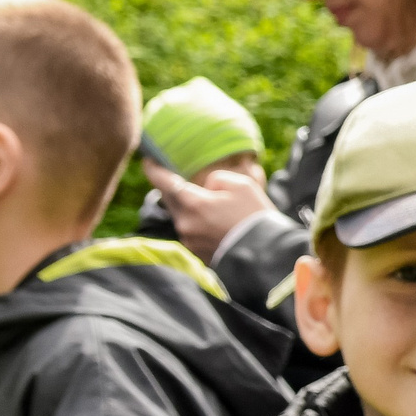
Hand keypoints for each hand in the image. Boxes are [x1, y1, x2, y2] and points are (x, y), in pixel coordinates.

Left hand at [142, 161, 276, 262]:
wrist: (267, 255)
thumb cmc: (255, 216)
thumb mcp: (241, 184)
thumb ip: (215, 179)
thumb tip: (205, 188)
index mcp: (194, 203)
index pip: (164, 182)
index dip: (153, 169)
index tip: (148, 160)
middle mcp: (185, 223)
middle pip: (170, 200)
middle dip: (172, 188)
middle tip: (177, 178)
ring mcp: (189, 241)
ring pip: (181, 216)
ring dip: (189, 208)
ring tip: (208, 205)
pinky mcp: (196, 254)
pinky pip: (191, 232)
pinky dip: (198, 224)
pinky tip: (215, 223)